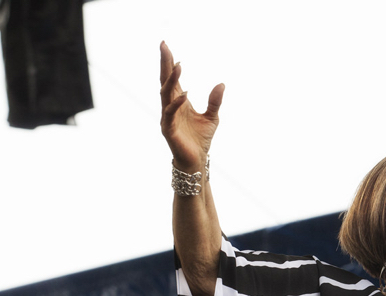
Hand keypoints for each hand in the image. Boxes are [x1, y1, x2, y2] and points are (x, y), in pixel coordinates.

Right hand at [159, 41, 224, 170]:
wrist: (196, 160)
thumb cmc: (200, 139)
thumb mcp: (212, 117)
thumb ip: (215, 101)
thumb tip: (221, 84)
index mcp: (178, 102)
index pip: (171, 79)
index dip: (169, 62)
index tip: (166, 45)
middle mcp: (170, 107)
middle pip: (165, 81)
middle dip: (165, 64)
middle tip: (164, 46)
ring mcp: (167, 117)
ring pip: (166, 94)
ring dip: (171, 80)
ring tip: (178, 65)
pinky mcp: (169, 130)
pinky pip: (170, 113)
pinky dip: (177, 103)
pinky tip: (184, 94)